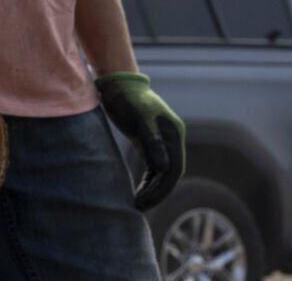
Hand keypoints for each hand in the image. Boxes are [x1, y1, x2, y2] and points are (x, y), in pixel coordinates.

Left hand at [96, 72, 185, 209]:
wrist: (117, 83)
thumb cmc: (128, 97)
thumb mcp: (139, 116)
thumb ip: (151, 140)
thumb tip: (164, 169)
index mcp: (173, 134)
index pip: (174, 168)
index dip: (163, 187)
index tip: (148, 201)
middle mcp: (170, 140)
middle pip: (169, 174)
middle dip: (157, 192)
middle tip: (140, 207)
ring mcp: (160, 142)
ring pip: (161, 173)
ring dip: (152, 189)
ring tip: (137, 204)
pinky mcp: (147, 142)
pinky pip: (151, 167)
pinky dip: (147, 181)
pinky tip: (138, 192)